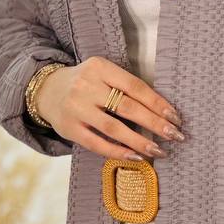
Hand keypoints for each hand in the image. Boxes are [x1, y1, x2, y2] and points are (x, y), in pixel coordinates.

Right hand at [35, 56, 183, 160]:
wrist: (47, 90)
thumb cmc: (86, 83)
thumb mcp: (103, 74)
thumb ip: (126, 87)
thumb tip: (162, 111)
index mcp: (100, 67)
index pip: (135, 86)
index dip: (158, 103)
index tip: (175, 117)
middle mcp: (87, 86)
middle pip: (128, 107)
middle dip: (155, 123)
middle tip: (175, 135)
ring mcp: (76, 108)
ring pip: (114, 128)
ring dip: (140, 141)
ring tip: (159, 150)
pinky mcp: (69, 128)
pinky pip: (97, 143)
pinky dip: (118, 151)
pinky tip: (135, 156)